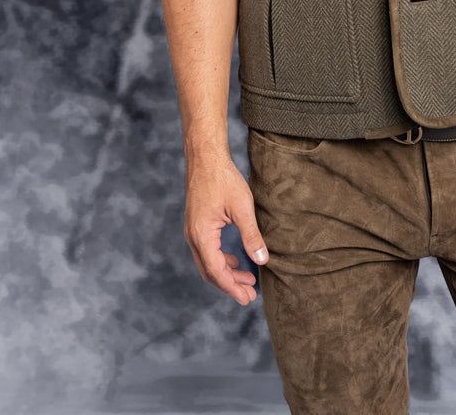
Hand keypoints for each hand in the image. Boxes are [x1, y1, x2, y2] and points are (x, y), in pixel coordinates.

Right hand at [183, 150, 268, 305]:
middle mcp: (193, 237)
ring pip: (208, 262)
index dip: (232, 287)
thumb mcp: (242, 207)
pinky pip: (207, 251)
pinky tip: (236, 260)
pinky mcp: (196, 224)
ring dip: (227, 273)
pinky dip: (221, 260)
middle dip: (230, 285)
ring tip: (248, 279)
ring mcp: (192, 231)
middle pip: (210, 271)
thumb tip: (263, 260)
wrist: (205, 157)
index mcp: (202, 236)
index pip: (217, 271)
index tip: (248, 298)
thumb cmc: (223, 179)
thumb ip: (251, 235)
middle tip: (250, 295)